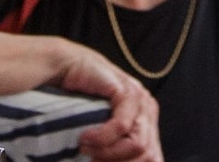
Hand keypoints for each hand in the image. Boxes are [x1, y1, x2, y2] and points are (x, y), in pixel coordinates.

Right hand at [52, 42, 162, 161]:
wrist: (65, 67)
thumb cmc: (79, 101)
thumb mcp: (103, 129)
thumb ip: (116, 146)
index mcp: (147, 122)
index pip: (154, 157)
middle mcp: (147, 110)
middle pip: (148, 154)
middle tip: (93, 161)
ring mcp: (140, 99)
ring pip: (138, 144)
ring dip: (109, 153)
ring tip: (86, 149)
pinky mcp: (127, 90)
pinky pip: (122, 126)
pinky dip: (102, 138)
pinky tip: (84, 137)